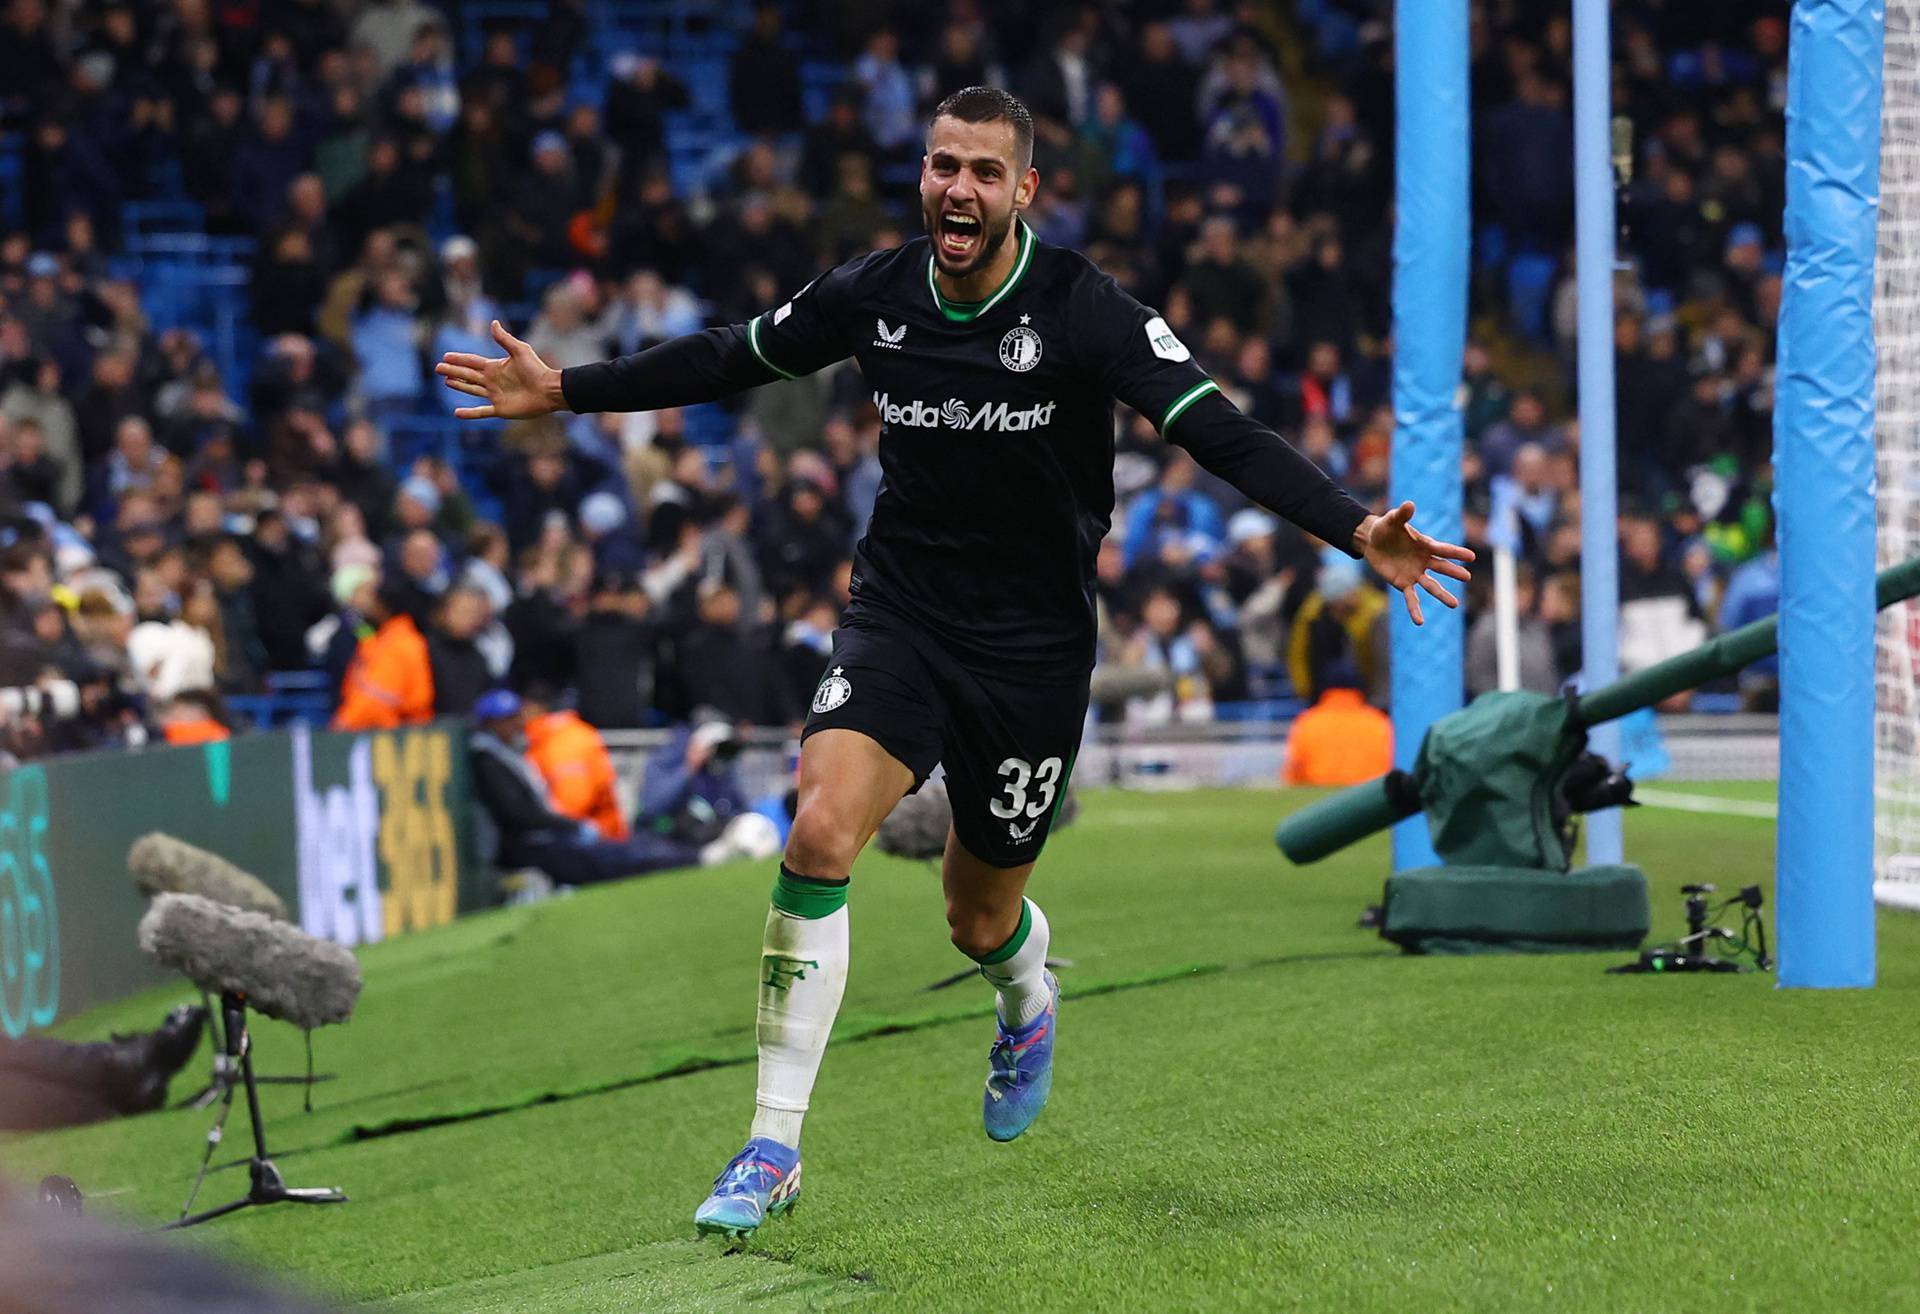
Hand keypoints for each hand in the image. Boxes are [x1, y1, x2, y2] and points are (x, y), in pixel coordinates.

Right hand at [435, 320, 565, 419]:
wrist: (548, 390)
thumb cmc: (537, 369)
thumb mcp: (520, 350)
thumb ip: (504, 339)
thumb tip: (493, 323)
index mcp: (495, 367)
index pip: (472, 362)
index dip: (459, 359)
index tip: (445, 356)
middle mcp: (493, 381)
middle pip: (468, 375)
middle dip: (453, 371)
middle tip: (438, 368)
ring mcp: (495, 395)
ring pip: (472, 390)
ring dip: (459, 385)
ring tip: (446, 381)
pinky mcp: (500, 409)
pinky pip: (481, 411)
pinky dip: (470, 413)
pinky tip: (457, 412)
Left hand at [1353, 500, 1475, 625]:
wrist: (1373, 541)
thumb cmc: (1386, 528)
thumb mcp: (1391, 520)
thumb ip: (1401, 514)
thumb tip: (1409, 504)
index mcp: (1425, 545)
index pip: (1443, 549)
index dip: (1456, 553)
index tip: (1471, 557)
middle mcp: (1424, 560)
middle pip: (1441, 567)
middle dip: (1453, 572)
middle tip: (1466, 577)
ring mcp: (1415, 573)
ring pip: (1431, 586)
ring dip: (1442, 595)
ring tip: (1455, 605)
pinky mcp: (1403, 583)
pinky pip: (1411, 598)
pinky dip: (1415, 610)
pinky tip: (1420, 622)